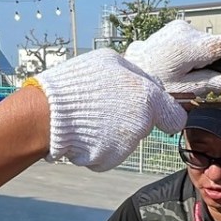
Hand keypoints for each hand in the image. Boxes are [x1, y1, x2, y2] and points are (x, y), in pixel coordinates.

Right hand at [34, 50, 185, 170]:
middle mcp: (141, 123)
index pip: (174, 115)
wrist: (46, 115)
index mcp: (146, 96)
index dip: (163, 112)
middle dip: (133, 118)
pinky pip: (110, 151)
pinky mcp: (109, 159)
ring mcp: (125, 144)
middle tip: (106, 106)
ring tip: (89, 116)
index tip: (153, 110)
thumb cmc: (75, 85)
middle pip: (147, 125)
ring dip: (114, 130)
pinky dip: (99, 144)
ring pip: (127, 138)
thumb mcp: (108, 61)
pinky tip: (84, 131)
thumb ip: (135, 75)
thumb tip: (144, 83)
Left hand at [124, 20, 220, 94]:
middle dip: (220, 60)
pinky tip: (182, 68)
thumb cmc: (151, 87)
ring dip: (205, 57)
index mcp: (189, 45)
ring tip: (192, 76)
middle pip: (215, 43)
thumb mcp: (184, 91)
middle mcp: (184, 30)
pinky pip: (191, 40)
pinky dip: (193, 52)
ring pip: (203, 41)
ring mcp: (175, 28)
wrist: (120, 76)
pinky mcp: (170, 29)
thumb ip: (210, 84)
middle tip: (218, 80)